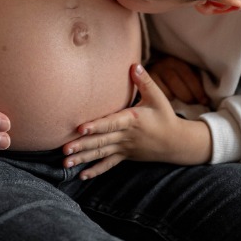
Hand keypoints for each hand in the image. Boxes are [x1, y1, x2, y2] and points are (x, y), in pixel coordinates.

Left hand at [62, 63, 211, 178]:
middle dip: (82, 145)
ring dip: (83, 158)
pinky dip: (95, 171)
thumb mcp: (158, 97)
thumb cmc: (165, 116)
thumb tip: (134, 64)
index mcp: (132, 120)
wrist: (176, 142)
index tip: (80, 128)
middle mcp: (126, 136)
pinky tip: (82, 176)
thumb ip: (145, 81)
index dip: (96, 126)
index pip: (111, 123)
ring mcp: (124, 148)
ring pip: (101, 154)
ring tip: (65, 162)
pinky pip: (108, 164)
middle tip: (64, 148)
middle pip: (101, 141)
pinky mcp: (124, 156)